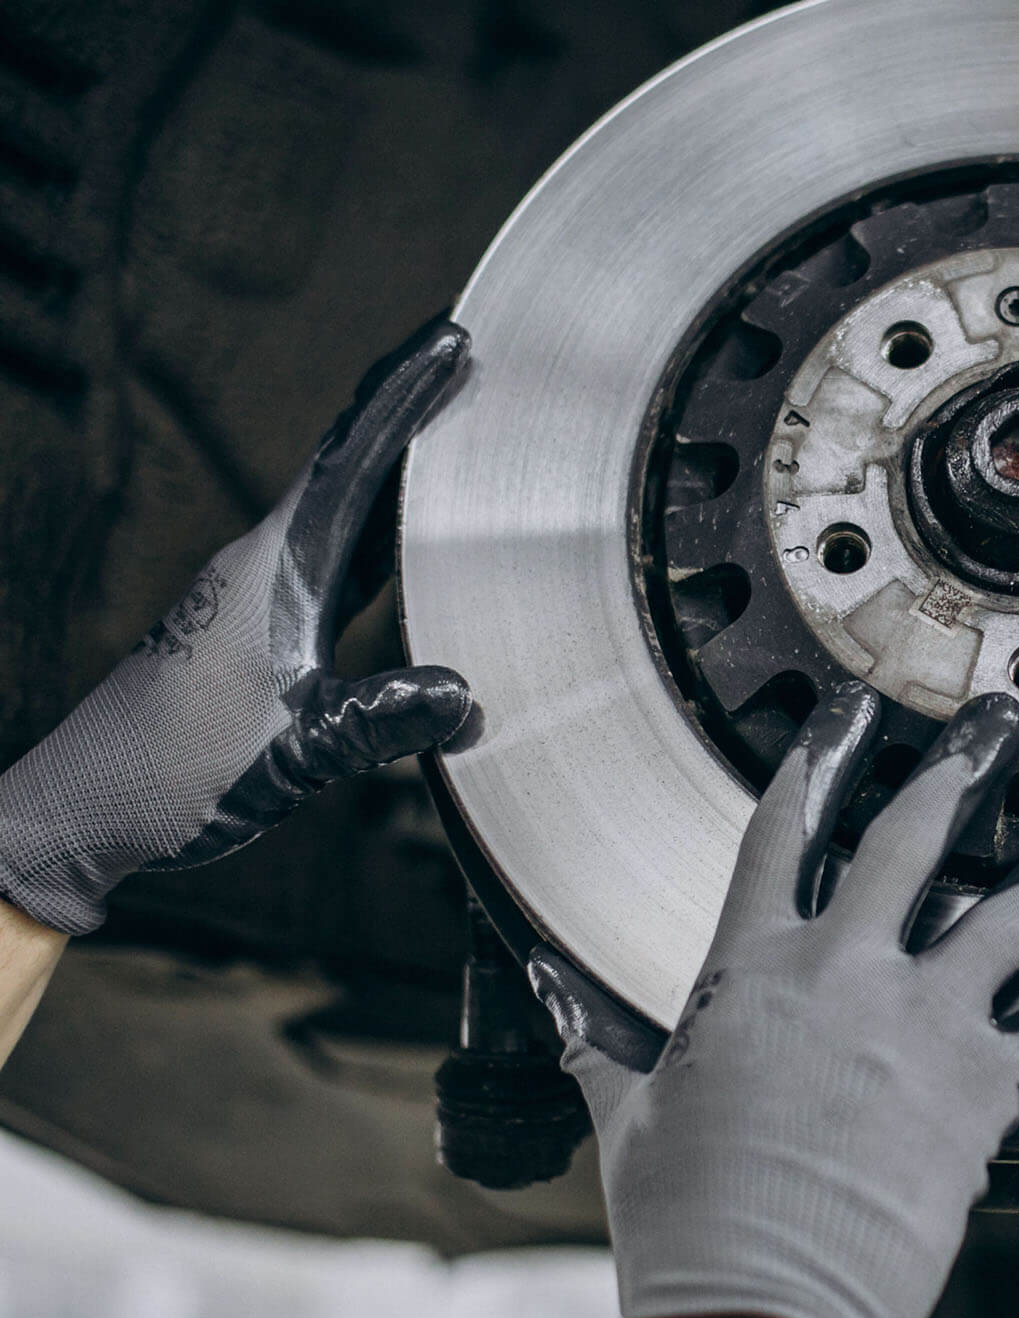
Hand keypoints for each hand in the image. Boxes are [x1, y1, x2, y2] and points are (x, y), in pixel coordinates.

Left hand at [0, 317, 474, 933]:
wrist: (86, 809)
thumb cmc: (169, 774)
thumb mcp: (287, 753)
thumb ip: (378, 721)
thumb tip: (466, 698)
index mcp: (270, 572)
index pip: (351, 462)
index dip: (404, 398)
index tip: (451, 343)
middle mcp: (264, 566)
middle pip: (350, 464)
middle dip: (409, 409)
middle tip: (468, 359)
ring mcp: (261, 594)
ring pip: (345, 508)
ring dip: (399, 465)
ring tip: (458, 427)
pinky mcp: (263, 628)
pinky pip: (339, 556)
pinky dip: (385, 527)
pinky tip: (416, 532)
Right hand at [530, 684, 1018, 1317]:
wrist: (757, 1303)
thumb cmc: (690, 1219)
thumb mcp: (628, 1116)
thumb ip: (592, 1039)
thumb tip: (545, 989)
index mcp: (753, 968)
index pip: (786, 829)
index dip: (819, 756)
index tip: (849, 713)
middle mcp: (847, 975)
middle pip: (913, 839)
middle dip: (961, 767)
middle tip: (998, 724)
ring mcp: (923, 1025)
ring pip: (1012, 917)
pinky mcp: (983, 1090)